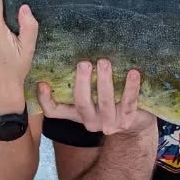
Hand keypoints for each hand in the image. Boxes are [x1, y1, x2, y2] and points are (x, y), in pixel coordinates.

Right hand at [37, 58, 156, 135]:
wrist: (136, 126)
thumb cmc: (111, 104)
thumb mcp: (93, 98)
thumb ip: (82, 84)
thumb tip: (70, 53)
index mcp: (78, 114)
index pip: (55, 112)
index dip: (45, 100)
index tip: (42, 84)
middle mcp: (91, 121)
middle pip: (82, 103)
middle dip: (82, 82)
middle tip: (84, 63)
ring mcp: (109, 123)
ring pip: (105, 101)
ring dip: (104, 81)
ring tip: (104, 62)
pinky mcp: (128, 121)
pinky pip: (128, 102)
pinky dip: (131, 87)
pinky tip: (133, 73)